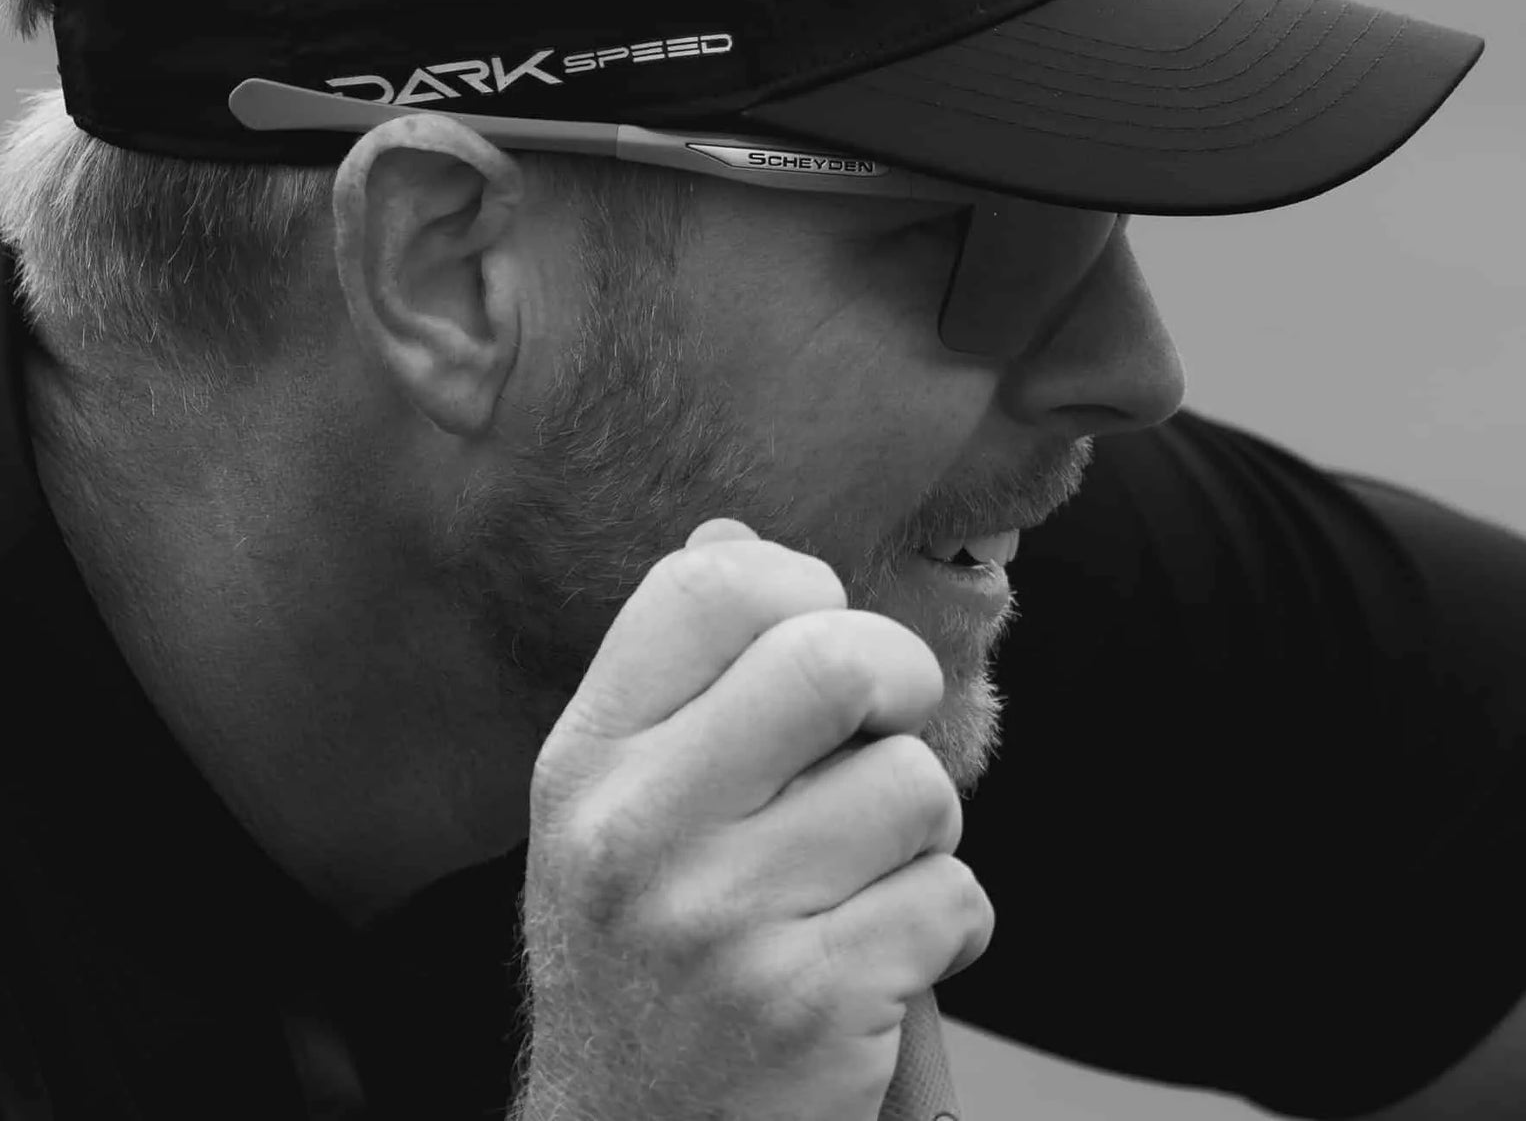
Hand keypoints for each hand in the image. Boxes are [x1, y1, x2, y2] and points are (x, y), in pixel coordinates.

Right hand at [516, 518, 993, 1120]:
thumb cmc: (640, 955)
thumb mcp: (610, 810)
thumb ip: (673, 678)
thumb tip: (734, 536)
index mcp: (585, 760)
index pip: (708, 586)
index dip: (797, 588)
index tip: (816, 643)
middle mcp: (638, 830)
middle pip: (835, 659)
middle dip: (898, 681)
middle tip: (883, 727)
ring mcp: (723, 921)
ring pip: (914, 783)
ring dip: (920, 829)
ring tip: (858, 874)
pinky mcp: (812, 1005)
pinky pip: (955, 898)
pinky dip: (944, 926)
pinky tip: (877, 958)